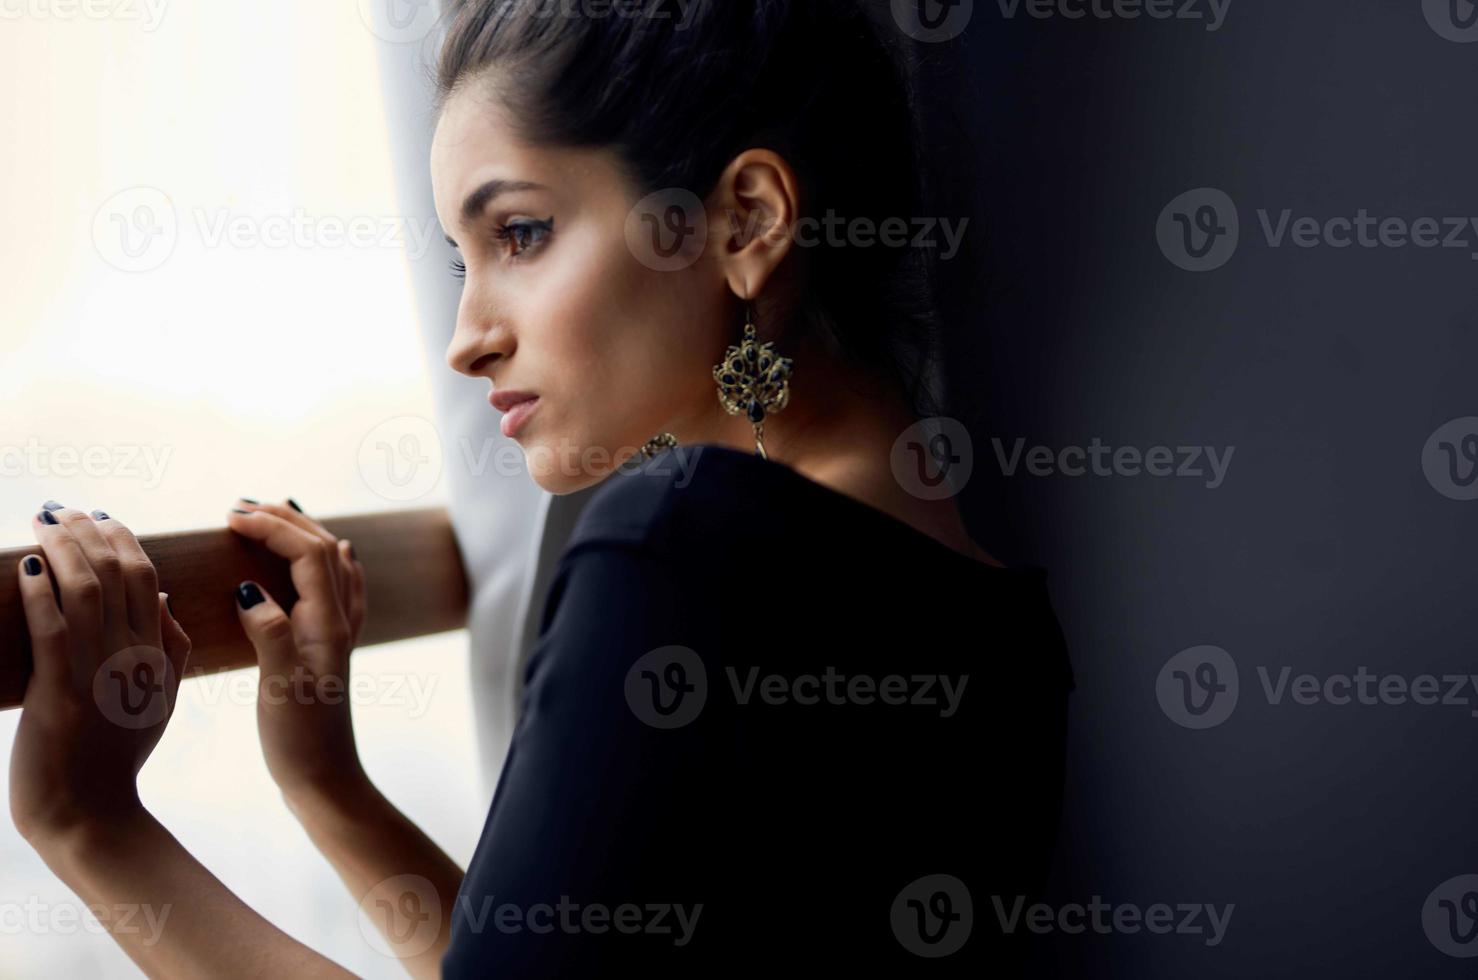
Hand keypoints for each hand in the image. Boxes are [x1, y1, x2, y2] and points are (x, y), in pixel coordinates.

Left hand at [9, 504, 190, 848]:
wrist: (92, 813)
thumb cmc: (118, 759)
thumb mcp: (161, 700)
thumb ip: (172, 649)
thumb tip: (166, 599)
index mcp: (159, 654)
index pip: (148, 579)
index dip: (124, 540)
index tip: (101, 517)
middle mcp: (132, 655)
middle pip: (118, 573)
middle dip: (89, 532)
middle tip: (63, 509)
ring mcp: (97, 671)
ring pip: (85, 589)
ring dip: (62, 548)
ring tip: (43, 523)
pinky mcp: (58, 689)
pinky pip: (50, 627)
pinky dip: (38, 591)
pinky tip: (26, 567)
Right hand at [226, 498, 366, 804]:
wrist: (324, 780)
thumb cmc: (300, 739)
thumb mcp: (280, 685)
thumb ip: (271, 633)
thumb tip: (250, 589)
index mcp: (326, 624)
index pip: (307, 553)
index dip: (272, 527)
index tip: (231, 516)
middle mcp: (338, 623)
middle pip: (322, 550)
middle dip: (286, 521)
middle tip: (243, 506)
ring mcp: (337, 636)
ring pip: (331, 566)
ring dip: (304, 534)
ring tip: (278, 515)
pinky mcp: (330, 651)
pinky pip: (341, 591)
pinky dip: (334, 564)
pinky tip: (340, 560)